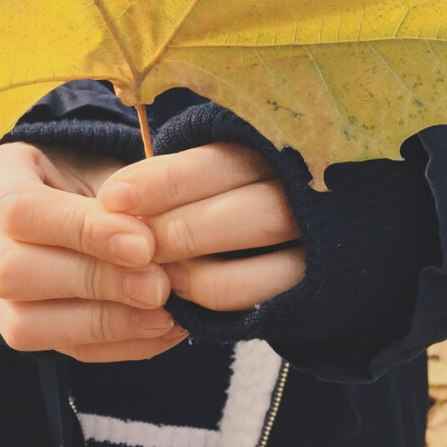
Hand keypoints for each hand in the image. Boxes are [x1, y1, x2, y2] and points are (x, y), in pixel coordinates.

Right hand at [0, 142, 185, 361]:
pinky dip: (114, 346)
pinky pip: (57, 350)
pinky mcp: (17, 328)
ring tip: (163, 315)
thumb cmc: (86, 175)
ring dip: (103, 323)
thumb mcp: (100, 164)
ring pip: (24, 324)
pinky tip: (159, 332)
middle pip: (13, 271)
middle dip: (94, 282)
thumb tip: (154, 237)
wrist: (65, 197)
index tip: (142, 244)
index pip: (20, 210)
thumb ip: (122, 196)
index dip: (81, 230)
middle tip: (159, 285)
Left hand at [99, 144, 304, 311]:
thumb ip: (183, 175)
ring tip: (151, 270)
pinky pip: (253, 298)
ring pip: (246, 263)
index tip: (114, 197)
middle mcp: (303, 192)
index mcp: (277, 148)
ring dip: (189, 270)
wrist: (332, 230)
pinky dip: (209, 296)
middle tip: (130, 244)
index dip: (163, 181)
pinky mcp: (310, 285)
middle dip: (174, 231)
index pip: (217, 164)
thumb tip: (116, 197)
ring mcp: (313, 242)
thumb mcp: (225, 162)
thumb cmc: (251, 184)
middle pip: (238, 214)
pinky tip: (180, 289)